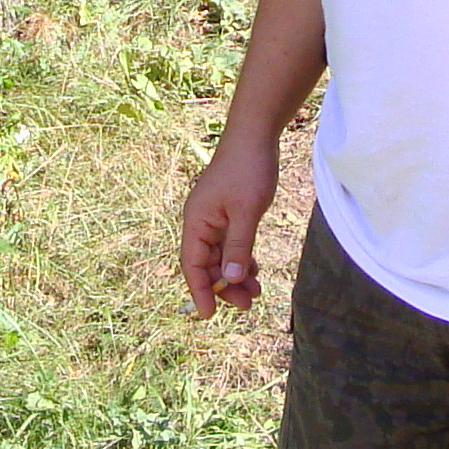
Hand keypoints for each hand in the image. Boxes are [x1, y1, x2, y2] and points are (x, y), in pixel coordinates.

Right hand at [179, 131, 280, 315]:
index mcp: (196, 221)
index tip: (209, 314)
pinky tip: (254, 270)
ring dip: (235, 274)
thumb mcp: (246, 211)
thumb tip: (230, 279)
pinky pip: (231, 243)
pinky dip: (241, 258)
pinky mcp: (230, 211)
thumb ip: (238, 246)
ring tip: (255, 292)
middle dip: (225, 285)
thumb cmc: (248, 169)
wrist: (255, 134)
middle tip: (247, 304)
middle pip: (207, 263)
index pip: (192, 264)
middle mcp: (201, 221)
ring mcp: (216, 216)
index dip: (200, 290)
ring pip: (221, 255)